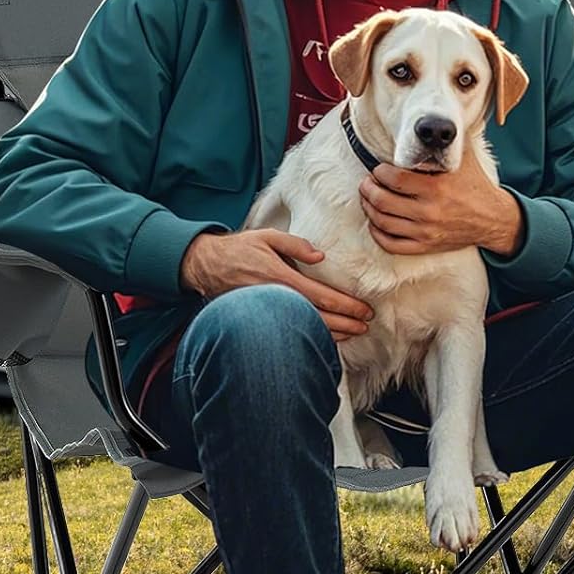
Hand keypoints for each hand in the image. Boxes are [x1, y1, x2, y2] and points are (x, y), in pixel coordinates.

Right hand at [178, 228, 373, 340]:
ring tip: (355, 332)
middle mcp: (277, 299)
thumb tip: (320, 256)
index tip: (364, 310)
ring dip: (334, 334)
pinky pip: (292, 332)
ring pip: (306, 329)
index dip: (346, 305)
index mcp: (281, 277)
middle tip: (366, 325)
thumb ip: (295, 244)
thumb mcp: (266, 236)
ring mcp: (269, 313)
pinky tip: (328, 338)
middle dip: (346, 324)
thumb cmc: (239, 249)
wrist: (206, 267)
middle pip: (319, 318)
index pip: (321, 295)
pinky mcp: (262, 320)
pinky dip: (313, 336)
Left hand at [358, 150, 522, 255]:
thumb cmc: (475, 184)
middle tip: (367, 183)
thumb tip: (426, 122)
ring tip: (369, 199)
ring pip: (382, 222)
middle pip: (382, 201)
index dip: (379, 172)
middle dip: (368, 189)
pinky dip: (378, 234)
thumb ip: (444, 141)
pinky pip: (391, 245)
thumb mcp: (463, 157)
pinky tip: (377, 222)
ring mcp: (426, 231)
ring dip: (369, 209)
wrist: (493, 218)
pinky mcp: (426, 246)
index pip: (393, 179)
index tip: (379, 169)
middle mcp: (430, 211)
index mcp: (437, 186)